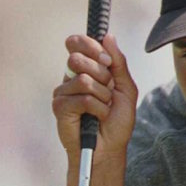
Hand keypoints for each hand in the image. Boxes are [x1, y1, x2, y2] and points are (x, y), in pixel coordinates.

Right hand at [51, 33, 137, 160]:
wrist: (110, 148)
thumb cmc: (117, 121)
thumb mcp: (125, 88)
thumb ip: (118, 62)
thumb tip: (108, 36)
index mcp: (84, 68)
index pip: (77, 43)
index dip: (92, 47)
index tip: (107, 62)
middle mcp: (70, 77)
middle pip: (77, 58)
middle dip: (101, 75)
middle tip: (107, 92)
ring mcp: (63, 92)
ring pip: (83, 80)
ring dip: (102, 96)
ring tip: (103, 109)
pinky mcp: (60, 107)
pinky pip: (82, 98)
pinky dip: (97, 109)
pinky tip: (96, 118)